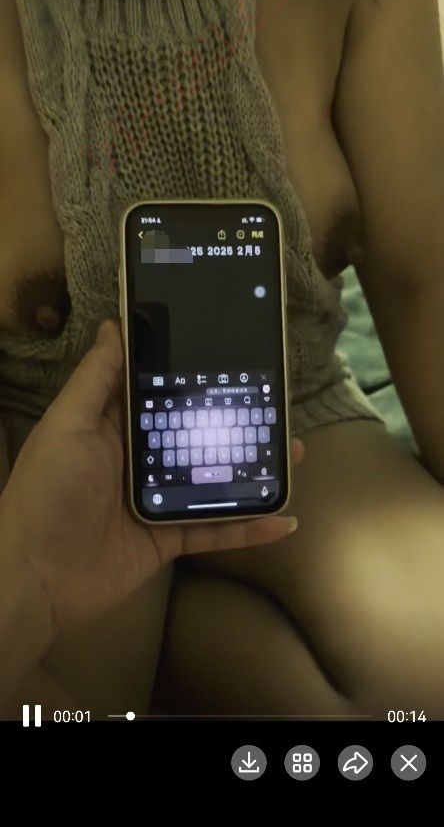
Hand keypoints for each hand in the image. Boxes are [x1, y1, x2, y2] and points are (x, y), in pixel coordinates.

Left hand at [0, 320, 303, 636]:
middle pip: (196, 434)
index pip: (160, 393)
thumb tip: (113, 323)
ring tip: (293, 454)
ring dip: (254, 469)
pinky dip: (249, 528)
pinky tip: (283, 520)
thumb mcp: (69, 424)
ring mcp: (156, 500)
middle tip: (277, 405)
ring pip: (214, 479)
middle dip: (236, 421)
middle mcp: (139, 459)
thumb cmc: (50, 489)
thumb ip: (97, 377)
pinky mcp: (167, 539)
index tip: (232, 355)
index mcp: (114, 426)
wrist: (35, 577)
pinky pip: (215, 530)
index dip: (192, 375)